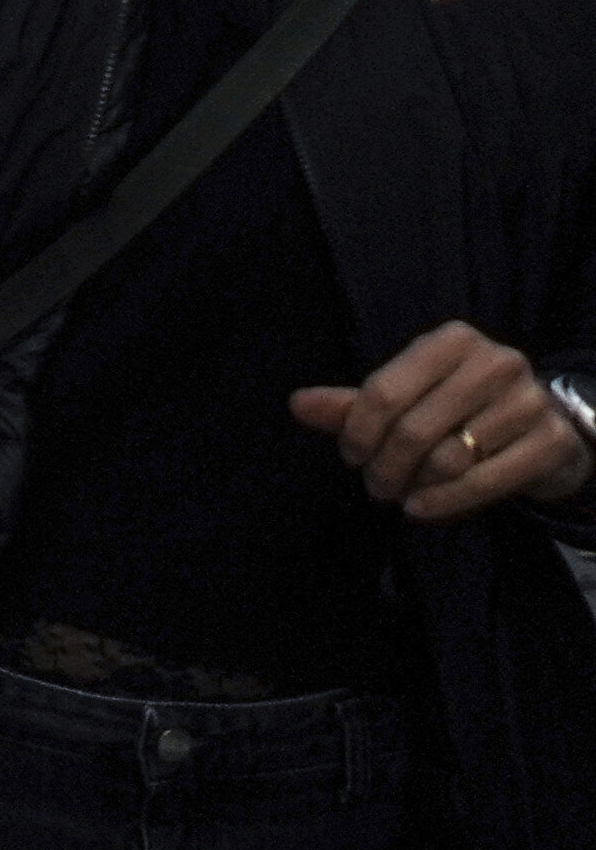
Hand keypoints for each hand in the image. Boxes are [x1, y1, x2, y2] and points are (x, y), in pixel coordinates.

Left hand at [292, 320, 595, 519]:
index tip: (351, 456)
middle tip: (374, 486)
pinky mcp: (551, 441)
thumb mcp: (409, 398)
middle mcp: (497, 362)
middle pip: (413, 429)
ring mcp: (530, 401)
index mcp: (453, 341)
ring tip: (401, 493)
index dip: (357, 433)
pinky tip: (421, 508)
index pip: (383, 392)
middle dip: (383, 467)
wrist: (545, 429)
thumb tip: (297, 403)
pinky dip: (444, 502)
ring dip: (414, 486)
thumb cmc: (461, 410)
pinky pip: (484, 481)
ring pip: (448, 459)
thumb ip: (354, 404)